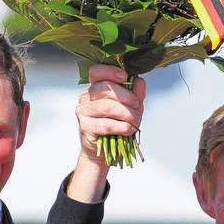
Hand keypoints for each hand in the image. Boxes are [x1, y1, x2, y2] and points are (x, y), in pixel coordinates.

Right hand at [68, 67, 145, 204]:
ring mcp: (83, 111)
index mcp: (94, 87)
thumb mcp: (130, 108)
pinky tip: (129, 129)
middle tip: (137, 106)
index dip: (110, 71)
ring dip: (126, 113)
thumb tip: (140, 81)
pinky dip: (122, 127)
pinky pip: (106, 124)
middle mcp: (85, 97)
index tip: (125, 76)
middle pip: (105, 88)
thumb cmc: (116, 126)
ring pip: (107, 106)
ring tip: (136, 120)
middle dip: (126, 96)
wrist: (103, 151)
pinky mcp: (85, 126)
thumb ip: (135, 94)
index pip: (96, 71)